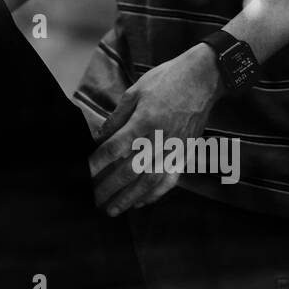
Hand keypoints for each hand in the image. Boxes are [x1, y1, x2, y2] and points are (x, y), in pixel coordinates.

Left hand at [89, 44, 223, 215]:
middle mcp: (160, 138)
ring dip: (131, 198)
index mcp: (145, 120)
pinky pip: (171, 179)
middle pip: (131, 170)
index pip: (116, 148)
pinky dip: (156, 193)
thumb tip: (101, 136)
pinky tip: (142, 201)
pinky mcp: (186, 153)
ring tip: (114, 210)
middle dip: (110, 188)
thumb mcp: (136, 91)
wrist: (203, 78)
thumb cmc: (167, 80)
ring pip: (151, 180)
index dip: (98, 163)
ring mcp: (175, 148)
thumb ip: (118, 117)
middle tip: (94, 200)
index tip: (85, 174)